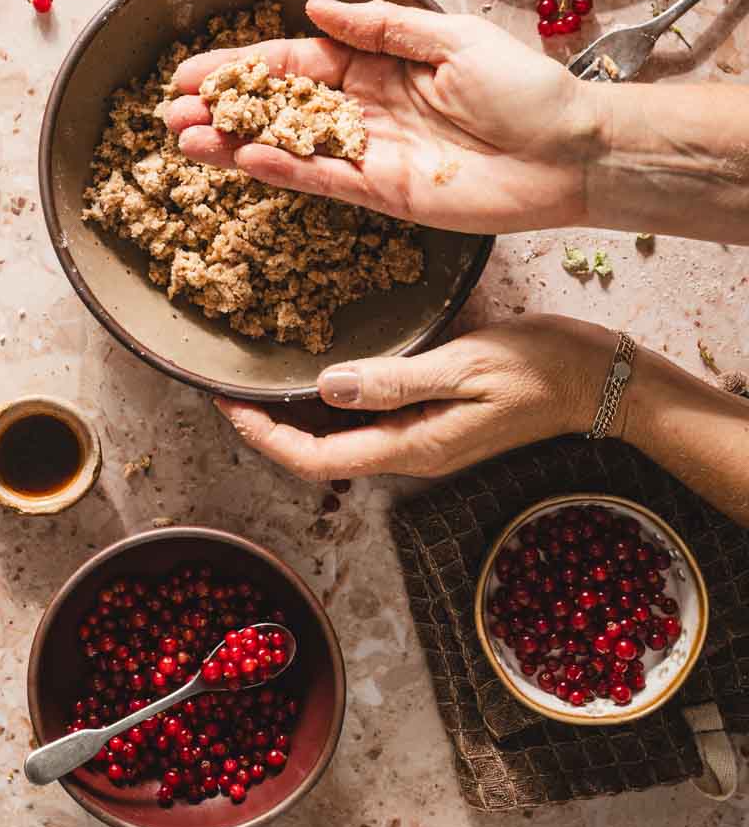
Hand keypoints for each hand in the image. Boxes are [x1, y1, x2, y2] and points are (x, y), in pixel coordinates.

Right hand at [162, 0, 602, 234]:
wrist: (573, 152)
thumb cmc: (525, 88)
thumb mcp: (452, 38)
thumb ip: (380, 26)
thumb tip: (315, 9)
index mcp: (380, 62)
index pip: (297, 61)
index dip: (245, 66)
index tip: (195, 72)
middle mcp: (367, 107)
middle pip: (281, 107)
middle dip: (225, 110)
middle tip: (169, 114)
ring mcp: (371, 153)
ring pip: (290, 147)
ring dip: (237, 146)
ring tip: (185, 142)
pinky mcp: (385, 194)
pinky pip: (323, 180)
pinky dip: (283, 171)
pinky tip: (242, 162)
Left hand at [215, 317, 613, 481]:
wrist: (600, 382)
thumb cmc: (541, 369)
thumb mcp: (465, 366)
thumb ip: (395, 380)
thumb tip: (327, 387)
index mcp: (413, 447)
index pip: (317, 460)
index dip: (264, 437)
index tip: (227, 404)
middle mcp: (411, 454)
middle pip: (320, 456)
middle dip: (269, 428)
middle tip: (229, 386)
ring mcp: (423, 442)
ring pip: (341, 440)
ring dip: (296, 417)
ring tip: (258, 379)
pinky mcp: (433, 423)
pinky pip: (367, 423)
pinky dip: (331, 402)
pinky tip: (318, 373)